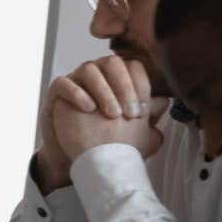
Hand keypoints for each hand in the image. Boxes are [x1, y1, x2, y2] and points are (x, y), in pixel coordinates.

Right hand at [36, 55, 156, 187]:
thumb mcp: (136, 132)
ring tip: (112, 115)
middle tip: (130, 114)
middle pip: (112, 62)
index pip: (132, 66)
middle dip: (124, 87)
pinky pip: (63, 83)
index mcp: (117, 79)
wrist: (83, 159)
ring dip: (103, 91)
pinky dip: (77, 93)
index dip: (141, 85)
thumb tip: (164, 102)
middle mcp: (98, 76)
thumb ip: (150, 116)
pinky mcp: (56, 92)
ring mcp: (76, 81)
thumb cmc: (109, 141)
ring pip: (89, 69)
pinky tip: (89, 109)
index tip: (145, 111)